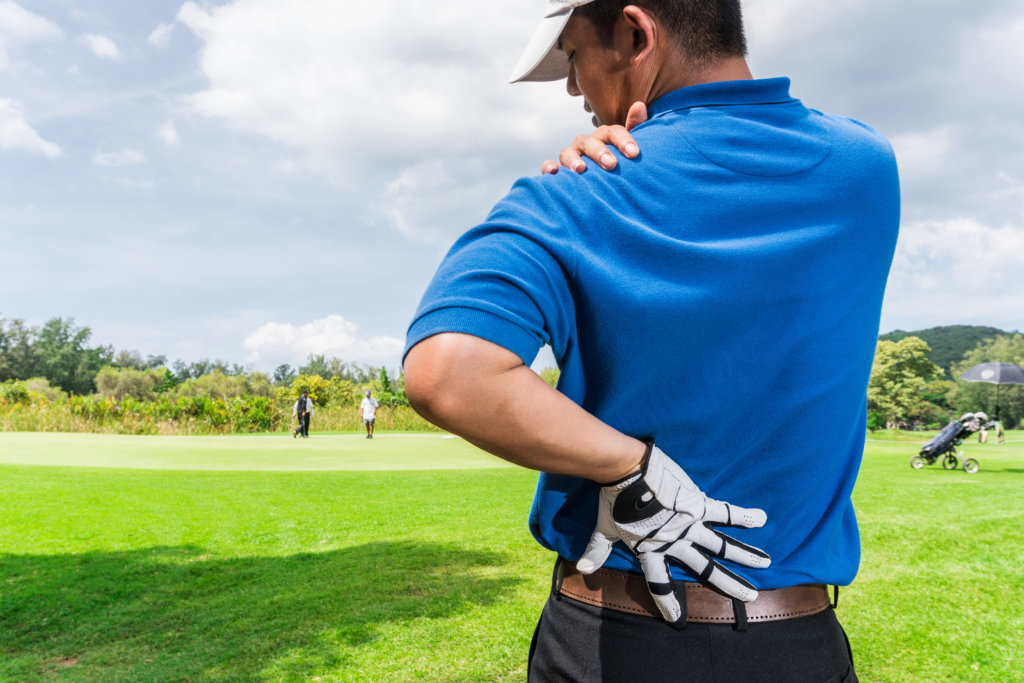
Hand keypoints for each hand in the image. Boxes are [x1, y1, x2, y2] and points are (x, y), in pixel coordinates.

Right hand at [541, 101, 648, 174]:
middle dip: (599, 152)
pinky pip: (549, 166)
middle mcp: (586, 144)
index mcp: (604, 138)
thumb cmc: (618, 164)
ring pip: (568, 152)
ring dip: (573, 160)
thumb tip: (639, 105)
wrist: (601, 186)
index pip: (613, 132)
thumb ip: (634, 129)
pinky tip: (554, 172)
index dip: (623, 141)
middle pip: (590, 142)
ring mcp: (570, 156)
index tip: (634, 154)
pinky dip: (549, 167)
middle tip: (611, 164)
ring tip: (581, 170)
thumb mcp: (628, 149)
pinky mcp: (558, 170)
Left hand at [577, 443, 769, 625]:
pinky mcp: (697, 503)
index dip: (667, 602)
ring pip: (722, 544)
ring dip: (744, 554)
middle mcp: (674, 543)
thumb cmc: (613, 500)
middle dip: (729, 584)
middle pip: (705, 568)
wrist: (626, 471)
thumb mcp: (604, 529)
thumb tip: (582, 569)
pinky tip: (762, 518)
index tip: (676, 619)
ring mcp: (688, 524)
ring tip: (765, 562)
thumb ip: (595, 551)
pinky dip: (742, 516)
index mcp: (650, 551)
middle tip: (748, 596)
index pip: (659, 582)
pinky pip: (724, 511)